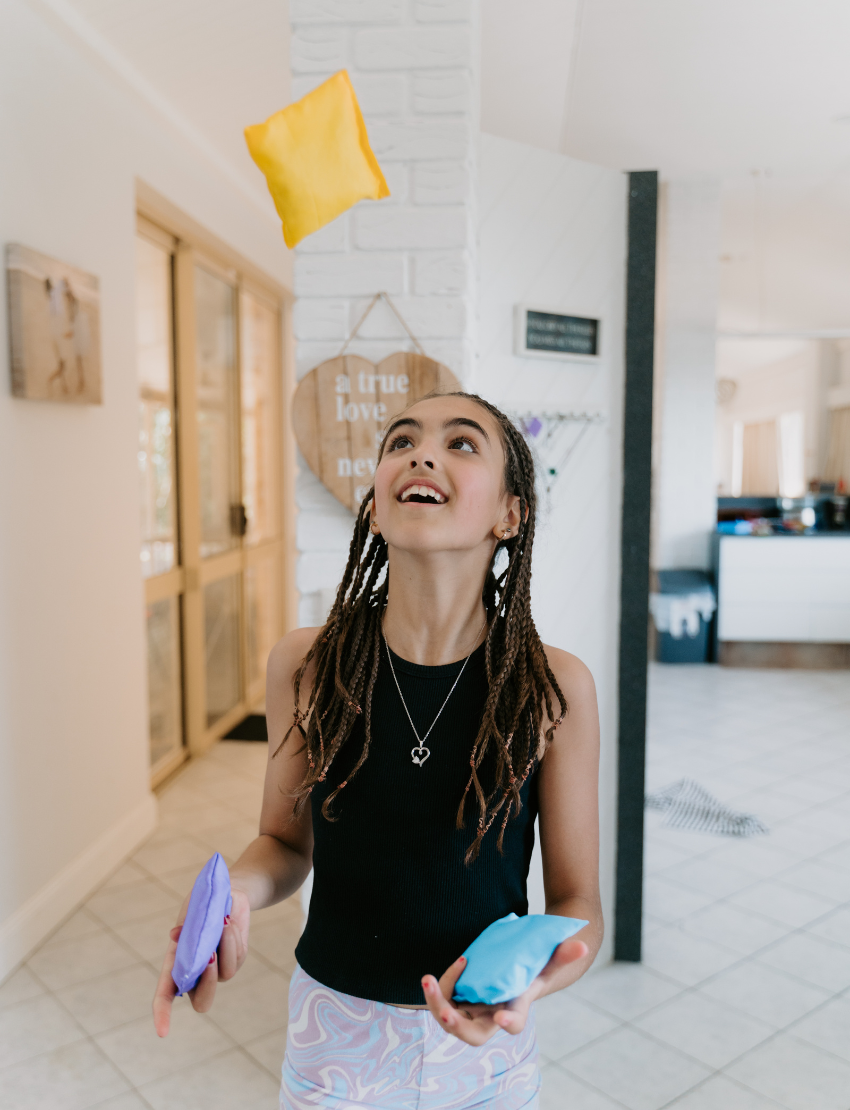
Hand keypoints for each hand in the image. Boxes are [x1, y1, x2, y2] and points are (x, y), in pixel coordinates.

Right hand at [152, 886, 250, 1036]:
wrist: (226, 894)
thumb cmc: (200, 906)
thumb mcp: (189, 912)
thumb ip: (184, 925)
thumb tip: (176, 935)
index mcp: (175, 966)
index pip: (165, 995)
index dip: (163, 1014)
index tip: (163, 1032)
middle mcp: (196, 975)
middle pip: (202, 1002)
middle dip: (207, 984)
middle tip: (210, 956)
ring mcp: (217, 971)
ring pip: (225, 974)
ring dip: (225, 947)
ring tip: (222, 922)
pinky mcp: (236, 960)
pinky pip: (238, 957)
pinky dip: (233, 938)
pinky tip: (228, 922)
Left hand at [421, 938, 587, 1045]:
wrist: (517, 970)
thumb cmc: (535, 967)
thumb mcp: (549, 959)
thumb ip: (564, 954)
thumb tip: (583, 946)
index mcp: (516, 1008)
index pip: (514, 1023)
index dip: (509, 1022)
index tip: (502, 1017)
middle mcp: (492, 1016)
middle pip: (472, 1035)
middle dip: (456, 1025)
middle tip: (446, 1011)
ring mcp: (473, 1010)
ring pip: (451, 1021)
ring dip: (436, 1004)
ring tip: (427, 980)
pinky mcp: (459, 999)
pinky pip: (444, 999)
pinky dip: (440, 987)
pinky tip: (446, 969)